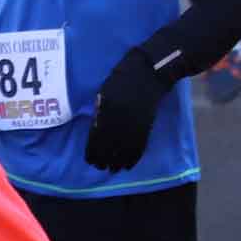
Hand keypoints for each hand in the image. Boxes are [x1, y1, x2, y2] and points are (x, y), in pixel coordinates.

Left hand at [83, 48, 170, 171]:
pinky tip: (130, 163)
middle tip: (101, 168)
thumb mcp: (105, 91)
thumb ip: (101, 109)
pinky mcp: (147, 123)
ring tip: (115, 169)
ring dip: (119, 160)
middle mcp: (120, 118)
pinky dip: (135, 155)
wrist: (150, 70)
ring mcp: (135, 121)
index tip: (90, 161)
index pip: (97, 136)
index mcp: (106, 109)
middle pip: (110, 144)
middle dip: (105, 158)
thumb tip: (96, 127)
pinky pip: (140, 143)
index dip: (93, 150)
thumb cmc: (123, 77)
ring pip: (125, 147)